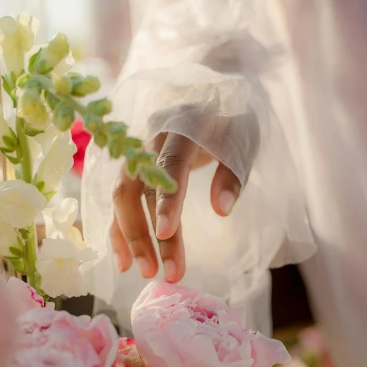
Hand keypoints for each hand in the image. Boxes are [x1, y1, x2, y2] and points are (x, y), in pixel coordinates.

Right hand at [111, 132, 240, 282]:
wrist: (215, 94)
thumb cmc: (233, 120)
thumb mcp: (245, 140)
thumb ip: (233, 174)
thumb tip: (221, 211)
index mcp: (183, 126)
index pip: (170, 164)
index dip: (166, 200)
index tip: (165, 234)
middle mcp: (151, 138)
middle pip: (134, 187)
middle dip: (141, 233)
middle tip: (155, 272)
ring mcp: (138, 152)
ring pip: (122, 197)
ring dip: (130, 237)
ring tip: (144, 272)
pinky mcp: (134, 166)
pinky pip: (121, 201)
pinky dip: (121, 230)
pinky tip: (125, 260)